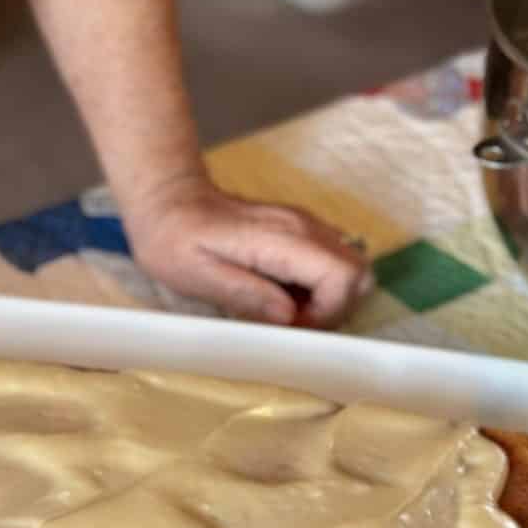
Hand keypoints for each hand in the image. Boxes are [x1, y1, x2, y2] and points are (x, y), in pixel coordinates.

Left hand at [124, 174, 373, 327]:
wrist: (168, 201)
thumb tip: (288, 316)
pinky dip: (317, 287)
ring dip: (327, 300)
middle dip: (336, 309)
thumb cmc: (175, 240)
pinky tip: (281, 295)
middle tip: (293, 324)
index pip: (343, 277)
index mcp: (281, 239)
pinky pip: (330, 263)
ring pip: (350, 268)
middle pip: (359, 272)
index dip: (327, 313)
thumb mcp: (198, 276)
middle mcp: (303, 227)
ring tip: (284, 311)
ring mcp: (304, 226)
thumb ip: (245, 294)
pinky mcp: (299, 231)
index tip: (292, 326)